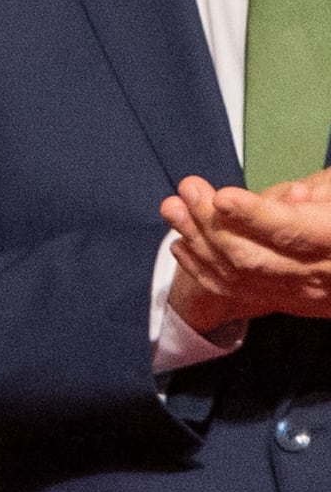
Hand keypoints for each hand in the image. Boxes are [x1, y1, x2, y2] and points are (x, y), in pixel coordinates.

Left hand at [168, 170, 330, 333]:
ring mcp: (303, 294)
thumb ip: (321, 193)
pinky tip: (182, 245)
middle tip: (188, 190)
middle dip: (212, 223)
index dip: (254, 215)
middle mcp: (319, 276)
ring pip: (239, 274)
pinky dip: (203, 269)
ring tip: (174, 209)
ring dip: (198, 241)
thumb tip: (292, 197)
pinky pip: (237, 291)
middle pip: (254, 256)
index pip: (291, 232)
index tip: (223, 197)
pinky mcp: (288, 301)